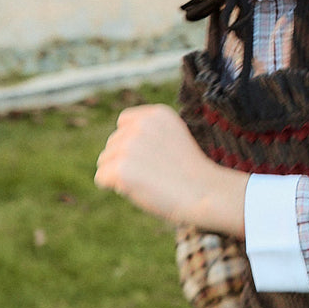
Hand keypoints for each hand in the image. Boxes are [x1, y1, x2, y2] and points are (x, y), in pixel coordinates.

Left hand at [95, 104, 247, 235]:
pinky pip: (101, 179)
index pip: (124, 123)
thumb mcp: (174, 139)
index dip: (133, 144)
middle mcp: (140, 125)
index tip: (152, 158)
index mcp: (156, 114)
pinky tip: (138, 190)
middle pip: (112, 144)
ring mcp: (129, 146)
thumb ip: (149, 133)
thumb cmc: (192, 173)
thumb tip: (117, 144)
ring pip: (105, 161)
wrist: (206, 194)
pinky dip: (114, 188)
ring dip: (120, 175)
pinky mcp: (121, 169)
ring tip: (150, 182)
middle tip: (156, 174)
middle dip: (126, 161)